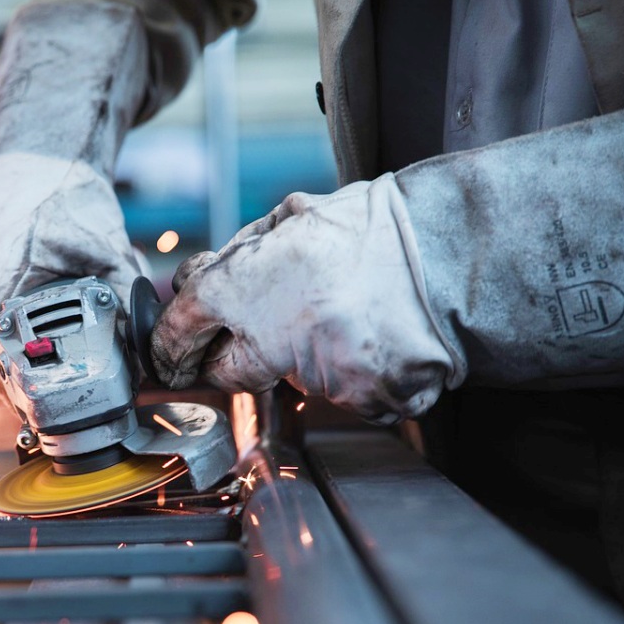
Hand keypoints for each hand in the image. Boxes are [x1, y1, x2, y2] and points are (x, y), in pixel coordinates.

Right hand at [0, 152, 143, 403]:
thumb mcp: (105, 250)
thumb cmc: (68, 194)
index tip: (28, 401)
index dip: (4, 385)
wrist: (35, 149)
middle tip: (33, 392)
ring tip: (21, 362)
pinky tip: (5, 324)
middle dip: (1, 375)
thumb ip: (123, 303)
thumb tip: (146, 355)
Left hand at [150, 174, 462, 424]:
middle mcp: (275, 337)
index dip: (170, 344)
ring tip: (344, 315)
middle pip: (226, 372)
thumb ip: (234, 259)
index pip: (180, 330)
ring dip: (305, 358)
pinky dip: (350, 375)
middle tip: (269, 327)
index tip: (170, 355)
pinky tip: (371, 338)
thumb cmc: (372, 231)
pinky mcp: (362, 403)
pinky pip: (340, 397)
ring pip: (290, 382)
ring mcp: (321, 377)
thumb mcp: (288, 220)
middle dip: (236, 355)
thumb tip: (193, 286)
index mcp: (245, 285)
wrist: (454, 253)